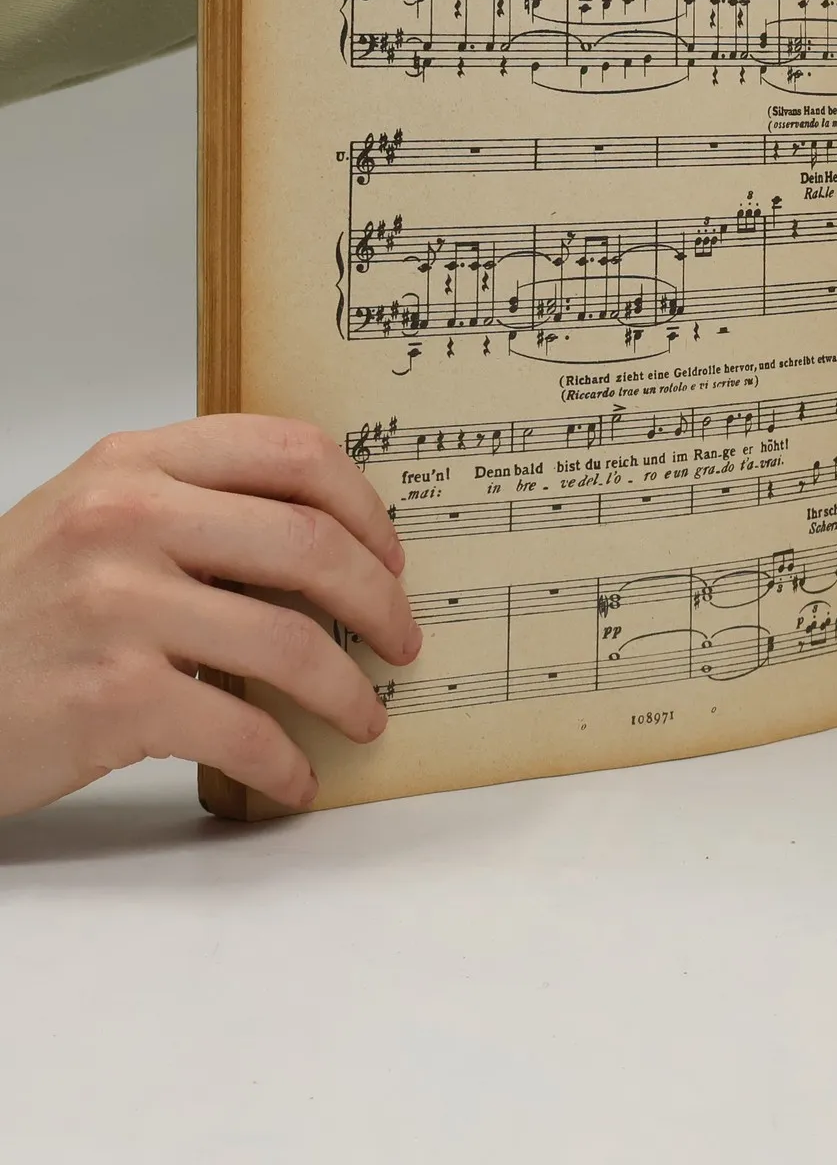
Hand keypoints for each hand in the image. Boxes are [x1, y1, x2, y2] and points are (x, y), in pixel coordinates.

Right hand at [0, 416, 420, 818]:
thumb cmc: (10, 612)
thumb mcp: (90, 522)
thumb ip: (191, 507)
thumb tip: (327, 542)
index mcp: (134, 464)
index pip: (291, 453)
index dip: (363, 506)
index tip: (390, 553)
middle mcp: (127, 520)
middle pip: (310, 545)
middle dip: (379, 601)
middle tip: (401, 639)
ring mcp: (117, 606)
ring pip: (290, 642)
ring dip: (347, 690)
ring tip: (363, 715)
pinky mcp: (111, 697)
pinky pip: (241, 729)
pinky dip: (285, 762)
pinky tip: (295, 779)